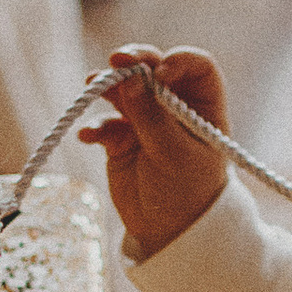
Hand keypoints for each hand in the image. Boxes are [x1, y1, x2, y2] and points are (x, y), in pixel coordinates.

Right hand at [80, 43, 231, 256]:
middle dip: (135, 61)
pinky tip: (88, 136)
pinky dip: (95, 126)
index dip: (178, 61)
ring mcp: (146, 120)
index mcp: (203, 106)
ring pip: (125, 89)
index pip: (196, 67)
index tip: (161, 72)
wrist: (168, 232)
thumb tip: (130, 78)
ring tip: (93, 84)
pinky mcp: (121, 138)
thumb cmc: (187, 193)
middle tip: (116, 59)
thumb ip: (152, 117)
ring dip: (108, 85)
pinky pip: (105, 122)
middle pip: (154, 68)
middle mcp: (175, 106)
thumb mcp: (175, 155)